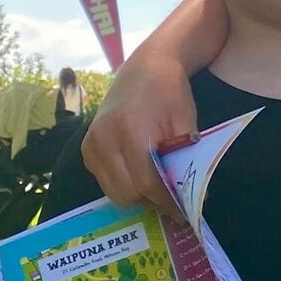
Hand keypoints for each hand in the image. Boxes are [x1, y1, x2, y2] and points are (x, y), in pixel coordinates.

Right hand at [82, 53, 194, 216]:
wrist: (146, 67)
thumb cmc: (171, 93)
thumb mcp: (186, 125)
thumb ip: (185, 162)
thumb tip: (194, 199)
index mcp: (130, 131)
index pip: (147, 184)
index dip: (167, 203)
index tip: (186, 213)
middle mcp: (103, 139)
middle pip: (127, 193)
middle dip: (153, 203)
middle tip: (175, 204)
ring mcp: (90, 144)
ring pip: (114, 191)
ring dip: (138, 197)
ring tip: (160, 192)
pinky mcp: (86, 147)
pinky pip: (105, 180)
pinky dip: (124, 185)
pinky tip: (141, 176)